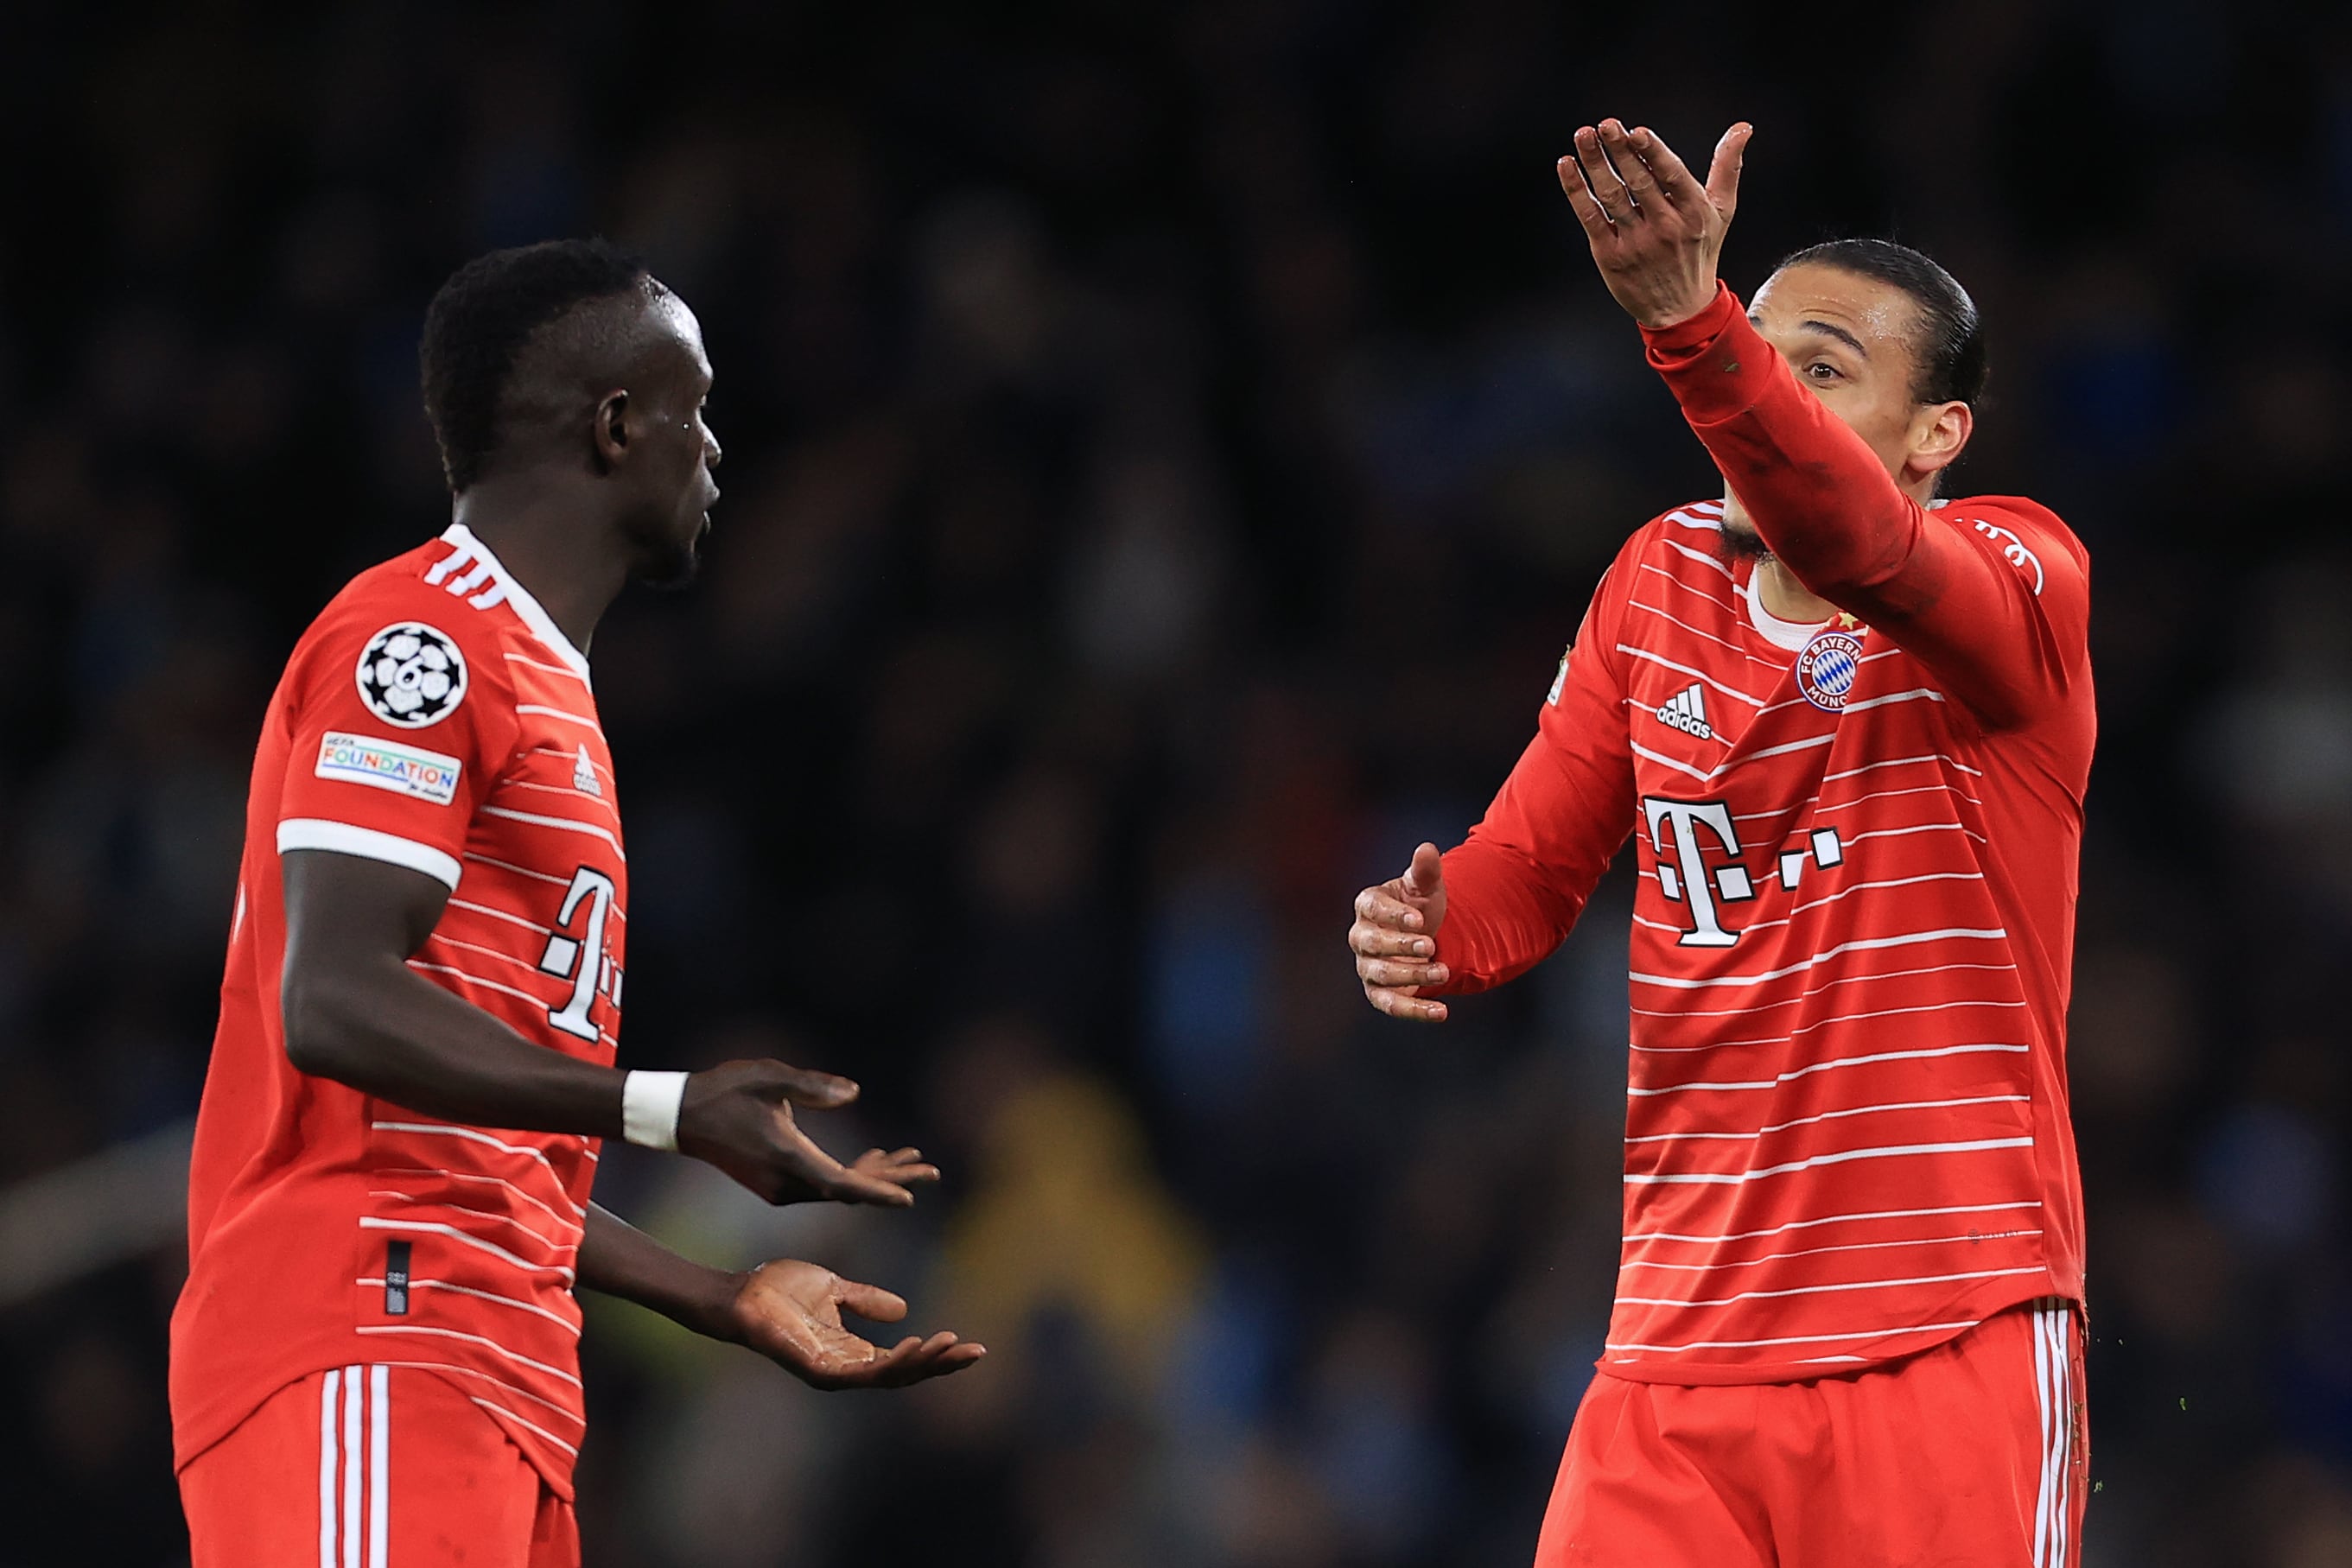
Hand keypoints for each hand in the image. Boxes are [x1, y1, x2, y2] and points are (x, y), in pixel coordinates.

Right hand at [676, 1059, 939, 1206]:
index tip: (911, 1196)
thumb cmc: (724, 1091)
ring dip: (874, 1176)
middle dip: (891, 1179)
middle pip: (849, 1189)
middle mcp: (786, 1182)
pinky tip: (874, 1158)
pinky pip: (824, 1182)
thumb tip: (854, 1094)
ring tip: (914, 1160)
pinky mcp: (776, 1182)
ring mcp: (780, 1187)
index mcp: (788, 1159)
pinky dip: (851, 1173)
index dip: (878, 1189)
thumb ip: (812, 1086)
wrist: (681, 1116)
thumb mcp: (769, 1077)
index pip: (842, 1184)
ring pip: (838, 1187)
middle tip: (933, 1171)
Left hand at [719, 1258, 985, 1390]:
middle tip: (976, 1353)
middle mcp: (847, 1367)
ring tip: (950, 1345)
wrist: (743, 1294)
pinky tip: (913, 1345)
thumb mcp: (835, 1288)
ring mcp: (833, 1372)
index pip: (904, 1358)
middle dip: (941, 1365)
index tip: (966, 1342)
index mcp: (853, 1350)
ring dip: (923, 1363)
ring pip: (890, 1376)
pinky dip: (891, 1361)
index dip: (935, 1353)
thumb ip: (866, 1300)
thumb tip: (904, 1310)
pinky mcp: (819, 1370)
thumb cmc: (779, 1291)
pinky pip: (863, 1372)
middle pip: (905, 1373)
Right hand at [1349, 842, 1450, 1022]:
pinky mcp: (1380, 993)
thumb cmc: (1420, 906)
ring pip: (1382, 975)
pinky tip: (1442, 1011)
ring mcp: (1368, 967)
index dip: (1393, 916)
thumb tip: (1427, 849)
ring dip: (1413, 975)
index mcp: (1368, 906)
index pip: (1372, 910)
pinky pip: (1391, 1005)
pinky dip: (1415, 1010)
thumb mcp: (1426, 888)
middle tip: (1431, 946)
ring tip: (1444, 971)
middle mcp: (1361, 938)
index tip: (1419, 919)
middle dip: (1401, 946)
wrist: (1426, 936)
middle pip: (1371, 945)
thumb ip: (1425, 871)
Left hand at [1556, 118, 1751, 329]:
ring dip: (1595, 164)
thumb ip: (1727, 167)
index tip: (1635, 131)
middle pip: (1638, 182)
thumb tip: (1742, 128)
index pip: (1671, 175)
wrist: (1680, 309)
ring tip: (1583, 136)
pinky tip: (1567, 166)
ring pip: (1611, 196)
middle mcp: (1665, 227)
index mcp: (1692, 211)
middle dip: (1620, 151)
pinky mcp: (1610, 256)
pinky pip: (1590, 218)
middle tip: (1605, 125)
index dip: (1653, 152)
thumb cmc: (1700, 252)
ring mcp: (1636, 243)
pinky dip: (1576, 192)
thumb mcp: (1722, 211)